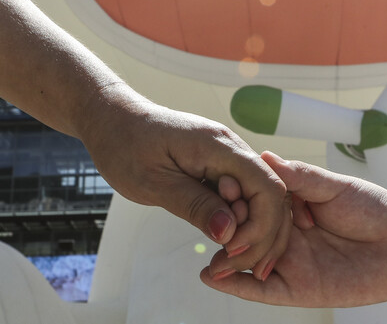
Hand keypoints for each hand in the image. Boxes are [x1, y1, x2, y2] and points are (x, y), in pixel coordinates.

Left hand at [77, 83, 290, 276]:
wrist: (114, 119)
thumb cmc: (126, 144)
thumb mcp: (154, 182)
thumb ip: (194, 205)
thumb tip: (230, 233)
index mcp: (219, 146)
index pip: (266, 186)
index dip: (260, 225)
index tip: (232, 252)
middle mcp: (231, 148)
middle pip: (272, 195)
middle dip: (260, 236)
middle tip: (230, 267)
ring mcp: (228, 157)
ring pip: (261, 198)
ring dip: (252, 232)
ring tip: (226, 262)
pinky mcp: (220, 167)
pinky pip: (243, 196)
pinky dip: (240, 222)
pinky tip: (225, 243)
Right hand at [201, 151, 386, 306]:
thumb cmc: (373, 209)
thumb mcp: (333, 187)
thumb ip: (299, 177)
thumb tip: (266, 156)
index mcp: (291, 207)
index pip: (255, 202)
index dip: (239, 196)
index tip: (222, 186)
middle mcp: (285, 235)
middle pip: (247, 232)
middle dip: (228, 228)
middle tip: (213, 218)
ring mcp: (290, 262)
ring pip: (249, 262)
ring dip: (226, 258)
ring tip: (205, 253)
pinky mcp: (297, 289)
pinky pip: (261, 289)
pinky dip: (237, 286)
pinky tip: (212, 277)